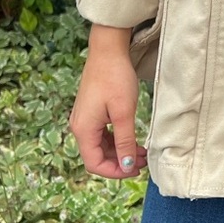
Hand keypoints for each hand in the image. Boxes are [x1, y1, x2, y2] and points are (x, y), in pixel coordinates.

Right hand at [69, 25, 146, 178]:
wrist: (108, 51)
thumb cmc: (115, 78)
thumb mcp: (124, 113)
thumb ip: (125, 141)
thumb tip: (127, 165)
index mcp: (83, 129)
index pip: (94, 164)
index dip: (115, 172)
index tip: (135, 170)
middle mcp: (79, 127)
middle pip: (97, 157)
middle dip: (120, 162)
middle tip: (144, 161)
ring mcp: (84, 119)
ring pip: (101, 147)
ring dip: (120, 152)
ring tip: (142, 152)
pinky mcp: (92, 112)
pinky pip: (102, 135)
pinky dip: (117, 141)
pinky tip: (133, 140)